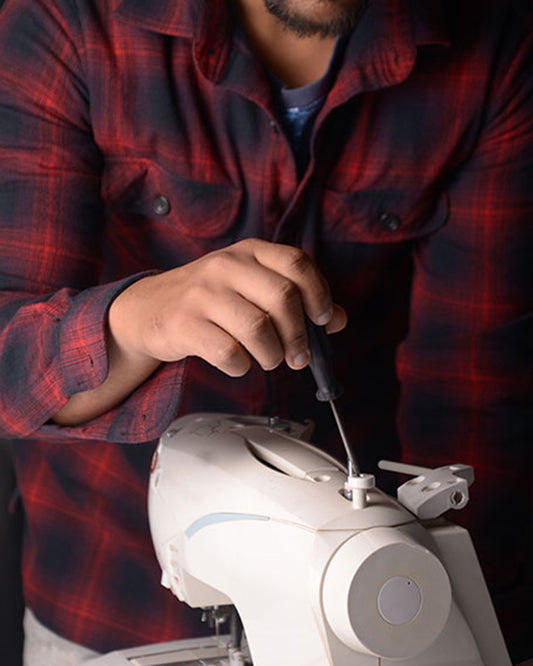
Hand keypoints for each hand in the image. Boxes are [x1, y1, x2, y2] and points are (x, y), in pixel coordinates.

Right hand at [109, 238, 346, 376]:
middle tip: (299, 356)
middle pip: (283, 297)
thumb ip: (295, 298)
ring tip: (270, 360)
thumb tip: (339, 319)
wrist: (147, 308)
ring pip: (258, 328)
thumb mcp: (250, 287)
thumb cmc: (208, 299)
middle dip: (300, 335)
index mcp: (249, 252)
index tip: (323, 320)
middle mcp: (226, 266)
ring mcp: (203, 293)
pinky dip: (242, 366)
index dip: (319, 295)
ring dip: (273, 354)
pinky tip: (239, 363)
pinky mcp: (184, 324)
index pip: (297, 264)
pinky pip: (228, 352)